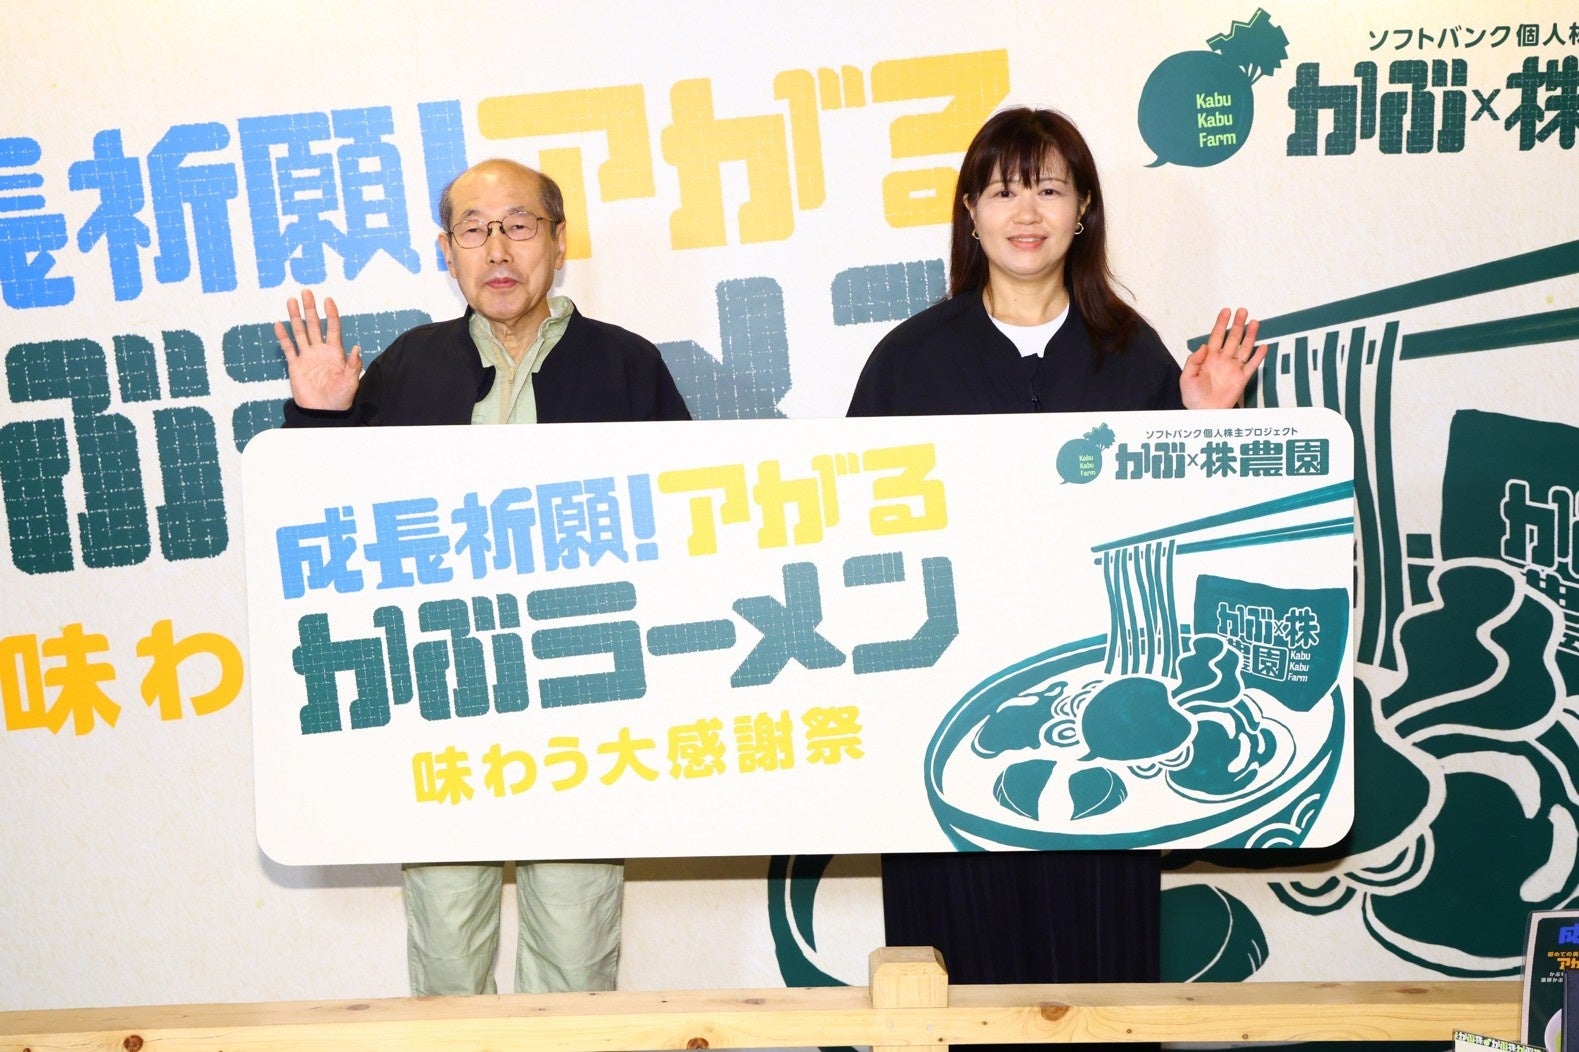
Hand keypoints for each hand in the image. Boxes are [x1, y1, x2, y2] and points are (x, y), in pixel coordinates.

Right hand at [274, 288, 361, 410]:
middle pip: (314, 325)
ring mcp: (307, 357)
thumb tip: (357, 348)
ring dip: (295, 317)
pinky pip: (289, 348)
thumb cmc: (341, 398)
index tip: (328, 299)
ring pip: (300, 333)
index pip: (333, 328)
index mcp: (335, 353)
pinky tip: (279, 324)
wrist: (324, 412)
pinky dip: (283, 337)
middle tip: (306, 292)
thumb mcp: (351, 382)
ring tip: (291, 301)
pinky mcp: (296, 366)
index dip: (331, 314)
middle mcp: (320, 351)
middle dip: (310, 309)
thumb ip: (353, 365)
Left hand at [1179, 307, 1265, 409]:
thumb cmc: (1193, 396)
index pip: (1216, 336)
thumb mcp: (1186, 377)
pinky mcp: (1242, 378)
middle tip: (1242, 311)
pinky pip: (1252, 365)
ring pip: (1244, 348)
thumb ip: (1193, 361)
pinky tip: (1264, 346)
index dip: (1220, 324)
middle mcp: (1223, 360)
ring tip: (1255, 322)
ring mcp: (1233, 368)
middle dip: (1237, 324)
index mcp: (1209, 358)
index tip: (1226, 311)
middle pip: (1232, 338)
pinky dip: (1259, 356)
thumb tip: (1204, 346)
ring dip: (1250, 335)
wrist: (1203, 412)